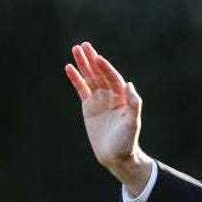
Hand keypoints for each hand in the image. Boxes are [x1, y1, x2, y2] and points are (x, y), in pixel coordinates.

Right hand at [64, 42, 152, 191]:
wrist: (116, 156)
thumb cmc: (127, 141)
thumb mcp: (132, 123)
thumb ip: (133, 104)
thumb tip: (129, 84)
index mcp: (123, 97)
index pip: (113, 78)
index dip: (105, 68)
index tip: (97, 57)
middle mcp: (111, 96)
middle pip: (100, 74)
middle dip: (92, 60)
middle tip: (83, 45)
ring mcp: (99, 100)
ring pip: (90, 79)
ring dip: (83, 65)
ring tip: (75, 49)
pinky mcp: (89, 107)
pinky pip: (81, 90)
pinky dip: (76, 79)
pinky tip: (69, 67)